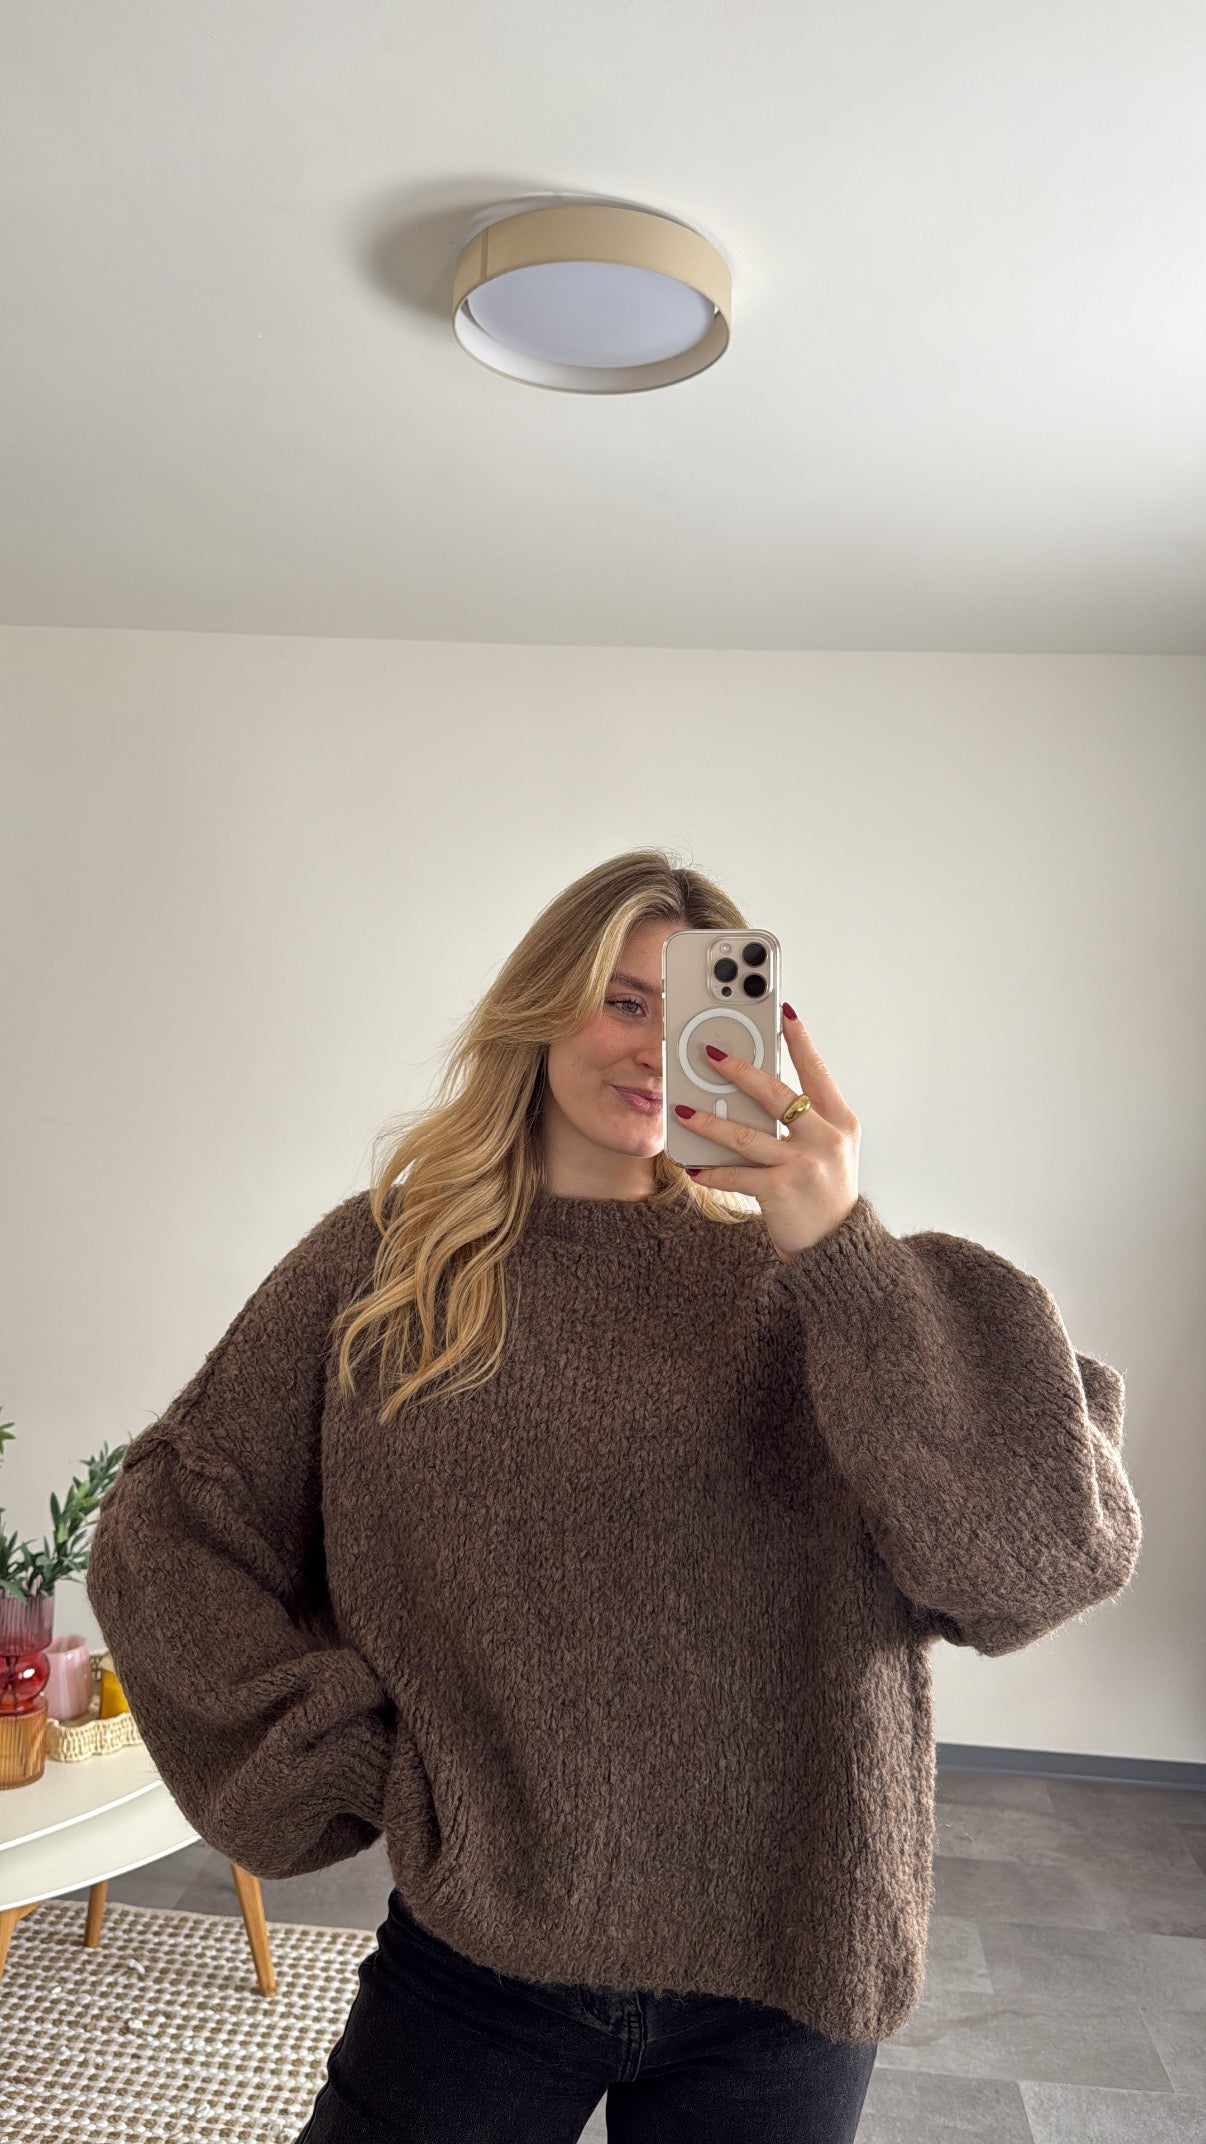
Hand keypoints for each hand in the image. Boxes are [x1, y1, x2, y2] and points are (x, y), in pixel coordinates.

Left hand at [673, 1008, 860, 1261]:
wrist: (836, 1248)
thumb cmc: (826, 1195)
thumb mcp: (829, 1152)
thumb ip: (803, 1122)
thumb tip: (756, 1094)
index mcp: (841, 1122)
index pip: (817, 1071)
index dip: (800, 1040)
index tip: (784, 1012)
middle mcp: (827, 1138)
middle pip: (776, 1093)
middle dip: (739, 1070)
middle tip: (710, 1053)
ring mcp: (805, 1164)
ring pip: (747, 1134)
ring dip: (710, 1121)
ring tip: (683, 1111)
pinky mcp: (783, 1190)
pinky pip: (738, 1174)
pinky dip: (713, 1172)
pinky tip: (695, 1166)